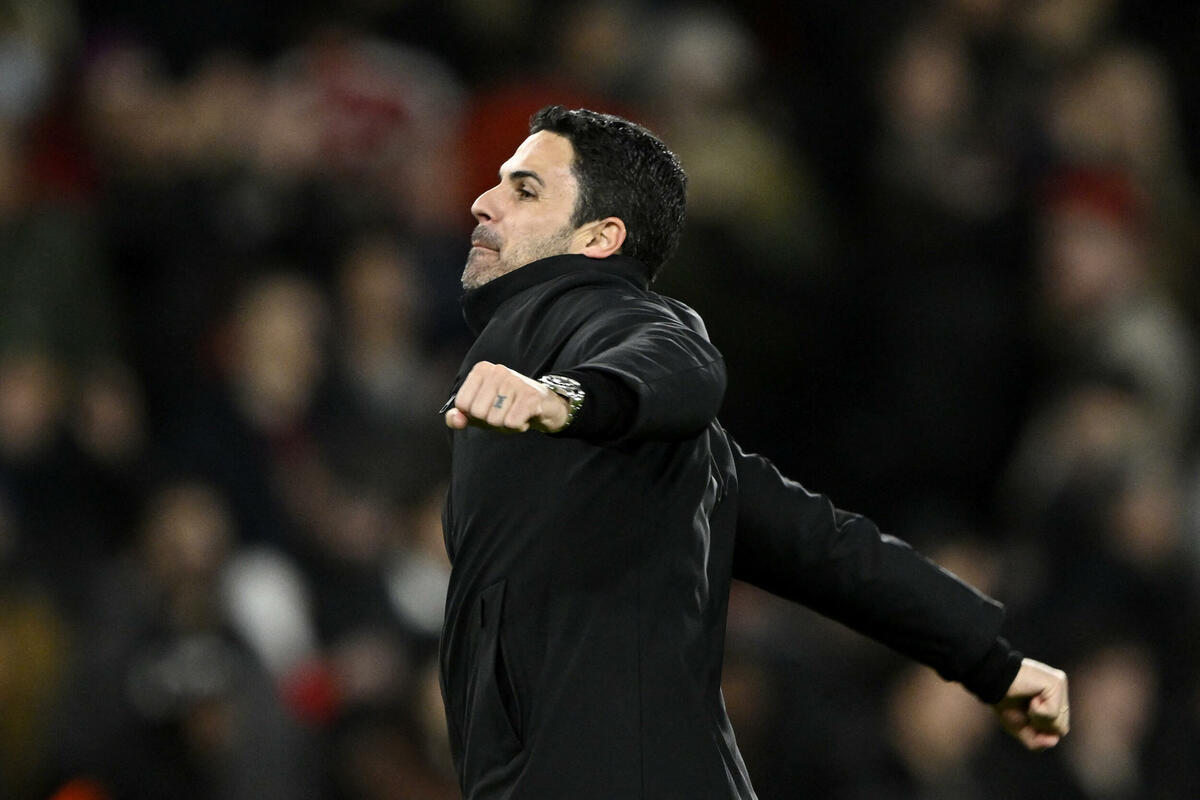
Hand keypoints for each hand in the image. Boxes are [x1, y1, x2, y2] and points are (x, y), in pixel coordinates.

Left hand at [444, 361, 569, 432]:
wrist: (544, 404)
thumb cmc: (508, 406)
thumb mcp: (479, 410)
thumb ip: (459, 416)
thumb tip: (455, 419)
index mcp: (481, 370)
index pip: (462, 404)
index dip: (473, 414)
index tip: (488, 407)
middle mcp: (498, 371)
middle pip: (478, 413)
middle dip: (490, 421)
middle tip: (504, 412)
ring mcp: (515, 381)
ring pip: (495, 420)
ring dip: (505, 425)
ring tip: (515, 413)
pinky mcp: (530, 396)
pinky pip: (512, 423)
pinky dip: (518, 426)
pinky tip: (525, 416)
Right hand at [993, 658, 1069, 750]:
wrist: (993, 681)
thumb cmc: (1005, 702)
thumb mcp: (1020, 729)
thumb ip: (1037, 743)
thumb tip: (1053, 740)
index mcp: (1054, 699)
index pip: (1058, 729)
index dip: (1039, 730)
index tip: (1024, 713)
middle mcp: (1060, 691)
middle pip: (1062, 728)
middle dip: (1040, 725)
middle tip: (1025, 708)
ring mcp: (1060, 685)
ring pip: (1059, 722)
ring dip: (1038, 719)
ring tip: (1028, 702)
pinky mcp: (1057, 682)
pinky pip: (1053, 713)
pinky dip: (1037, 711)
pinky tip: (1031, 697)